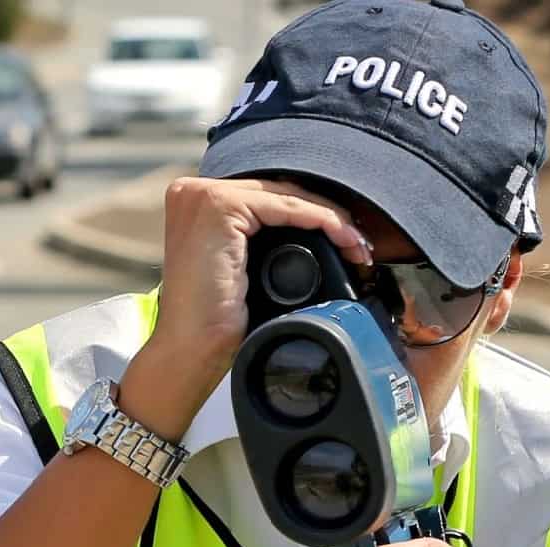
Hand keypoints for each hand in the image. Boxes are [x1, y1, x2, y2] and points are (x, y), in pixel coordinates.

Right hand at [121, 177, 373, 437]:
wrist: (190, 351)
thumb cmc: (213, 324)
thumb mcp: (240, 269)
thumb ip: (260, 240)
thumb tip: (314, 231)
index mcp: (193, 202)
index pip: (266, 197)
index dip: (310, 214)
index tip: (347, 240)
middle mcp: (192, 192)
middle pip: (276, 193)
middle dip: (324, 215)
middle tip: (359, 244)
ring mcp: (202, 196)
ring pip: (286, 195)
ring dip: (331, 218)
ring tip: (358, 246)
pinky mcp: (218, 206)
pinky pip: (286, 206)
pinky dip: (322, 220)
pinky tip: (343, 239)